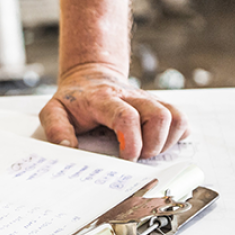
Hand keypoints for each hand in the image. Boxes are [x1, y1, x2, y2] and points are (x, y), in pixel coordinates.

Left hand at [39, 63, 188, 160]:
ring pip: (176, 117)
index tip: (127, 158)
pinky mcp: (159, 106)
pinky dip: (176, 136)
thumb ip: (56, 129)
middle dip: (153, 145)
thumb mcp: (53, 110)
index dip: (132, 140)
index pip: (126, 116)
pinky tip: (158, 143)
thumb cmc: (74, 99)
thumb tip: (67, 148)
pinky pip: (181, 120)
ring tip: (148, 151)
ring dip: (167, 141)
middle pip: (159, 115)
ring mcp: (148, 100)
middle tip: (137, 157)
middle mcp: (131, 97)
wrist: (90, 76)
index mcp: (104, 99)